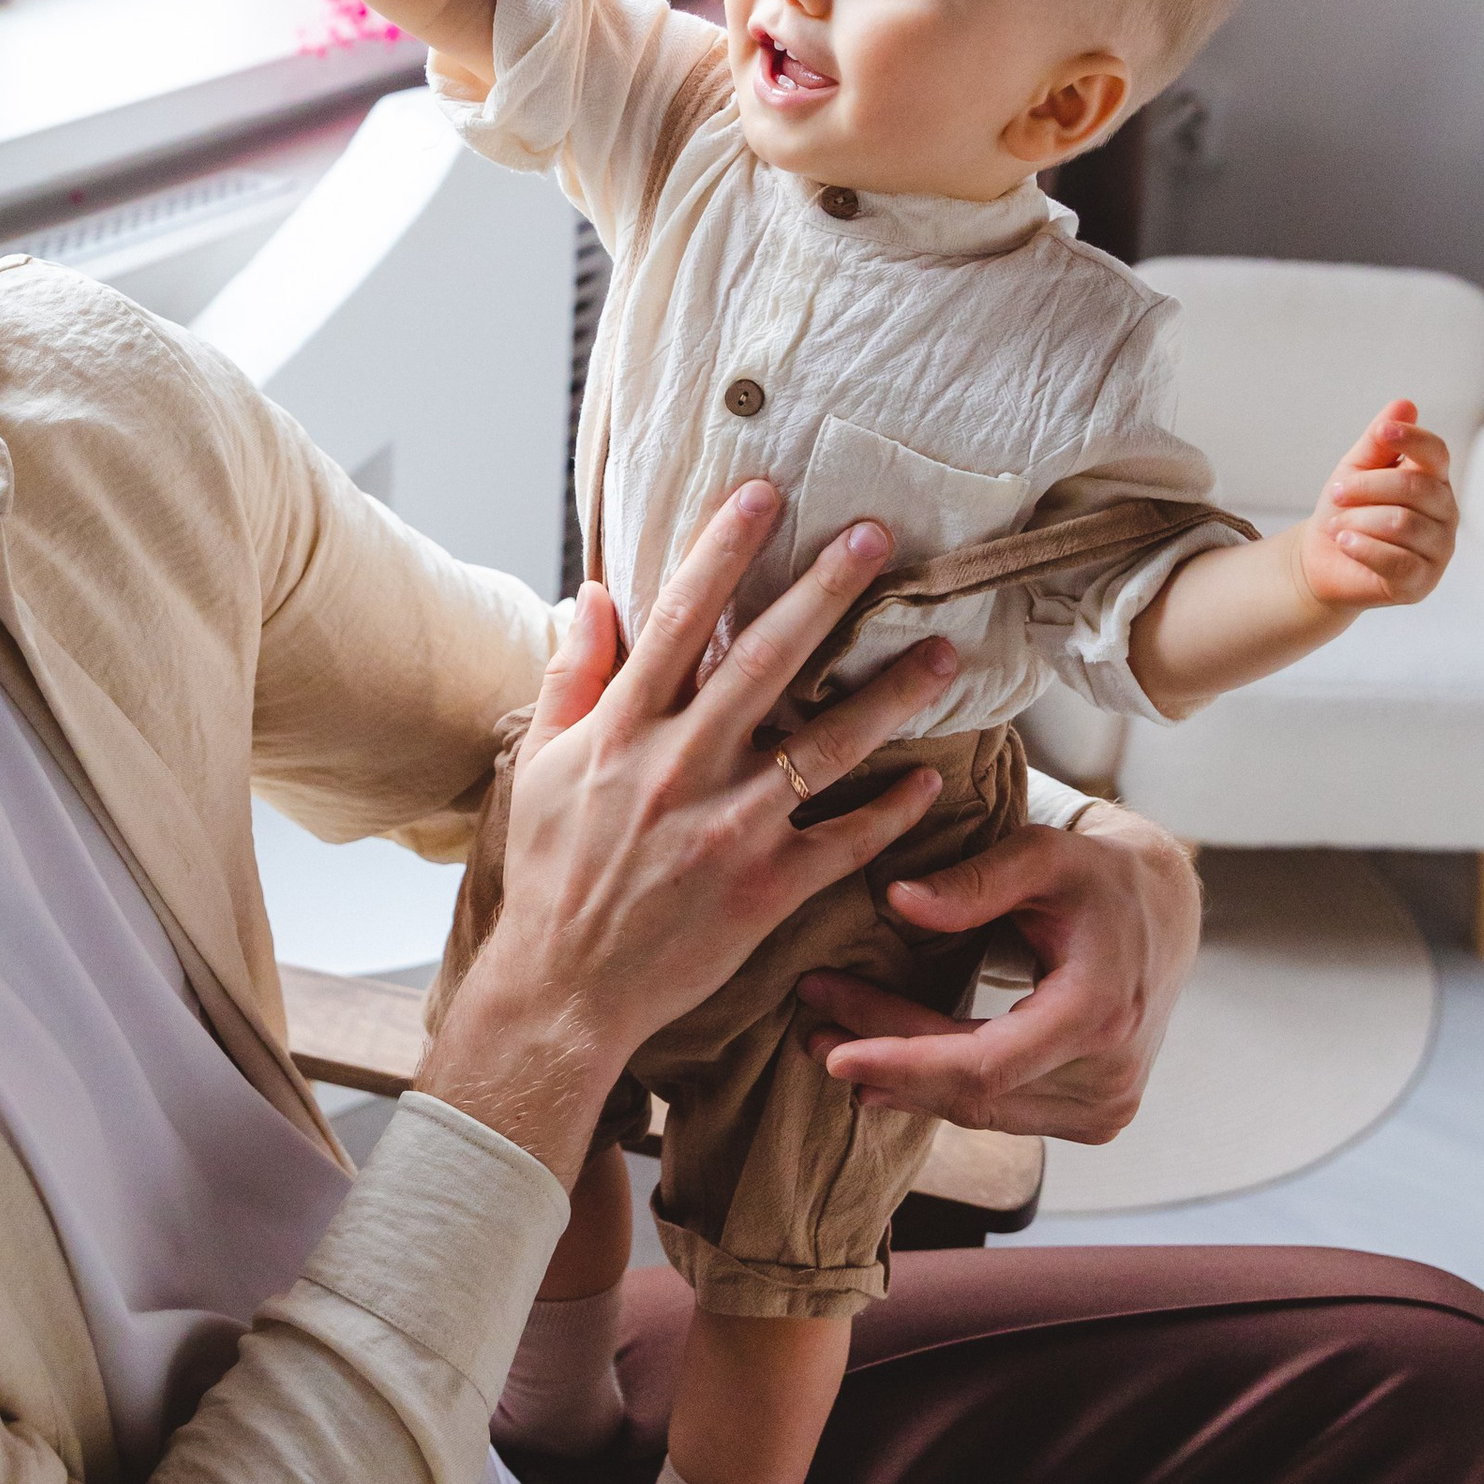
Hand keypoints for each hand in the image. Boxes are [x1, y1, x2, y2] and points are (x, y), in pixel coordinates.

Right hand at [424, 486, 961, 1186]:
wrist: (563, 989)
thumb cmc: (552, 874)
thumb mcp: (540, 765)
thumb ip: (573, 676)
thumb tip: (594, 596)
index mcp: (623, 731)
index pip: (676, 622)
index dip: (719, 552)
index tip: (761, 494)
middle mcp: (680, 768)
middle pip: (764, 665)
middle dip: (823, 596)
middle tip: (876, 540)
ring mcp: (728, 829)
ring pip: (825, 747)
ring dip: (888, 696)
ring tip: (943, 655)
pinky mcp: (765, 889)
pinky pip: (843, 841)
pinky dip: (888, 812)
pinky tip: (929, 780)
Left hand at [794, 801, 1200, 1146]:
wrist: (1166, 915)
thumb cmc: (1098, 876)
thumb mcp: (1042, 854)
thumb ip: (973, 880)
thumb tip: (896, 901)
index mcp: (1099, 1014)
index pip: (982, 1064)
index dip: (903, 1062)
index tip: (834, 1050)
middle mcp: (1109, 1076)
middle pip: (972, 1091)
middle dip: (887, 1064)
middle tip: (813, 1031)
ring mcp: (1106, 1106)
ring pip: (982, 1112)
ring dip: (904, 1083)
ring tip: (833, 1044)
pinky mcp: (1097, 1116)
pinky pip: (1003, 1112)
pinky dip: (943, 1092)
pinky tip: (888, 1075)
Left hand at [1296, 398, 1456, 611]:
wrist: (1325, 558)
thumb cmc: (1346, 508)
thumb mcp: (1355, 468)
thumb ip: (1378, 440)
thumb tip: (1404, 404)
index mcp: (1434, 480)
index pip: (1436, 453)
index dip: (1412, 439)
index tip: (1382, 433)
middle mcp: (1446, 513)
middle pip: (1414, 486)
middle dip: (1365, 487)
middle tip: (1335, 492)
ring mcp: (1439, 550)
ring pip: (1402, 523)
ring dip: (1358, 521)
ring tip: (1338, 525)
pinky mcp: (1423, 583)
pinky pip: (1396, 560)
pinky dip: (1363, 548)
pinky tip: (1344, 542)